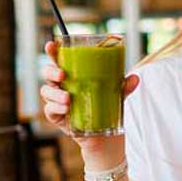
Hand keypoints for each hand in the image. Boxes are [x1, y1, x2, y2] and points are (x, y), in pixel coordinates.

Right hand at [40, 40, 138, 162]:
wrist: (105, 136)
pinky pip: (49, 110)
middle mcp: (61, 86)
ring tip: (68, 98)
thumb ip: (124, 86)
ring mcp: (57, 101)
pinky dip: (55, 108)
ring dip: (54, 93)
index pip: (59, 60)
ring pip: (46, 91)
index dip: (53, 51)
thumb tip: (135, 78)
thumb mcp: (117, 95)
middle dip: (51, 71)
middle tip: (63, 75)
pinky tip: (65, 109)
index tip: (52, 44)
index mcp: (73, 75)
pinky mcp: (57, 117)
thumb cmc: (107, 108)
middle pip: (47, 73)